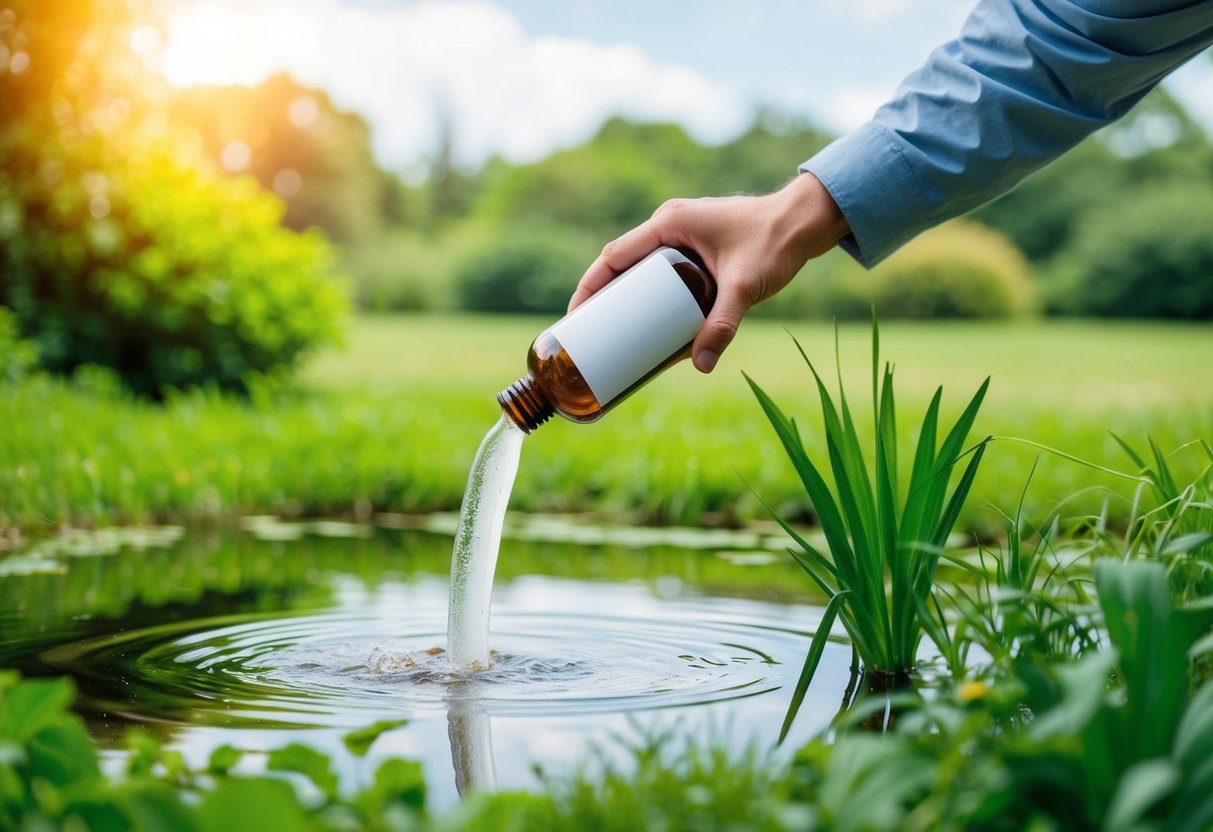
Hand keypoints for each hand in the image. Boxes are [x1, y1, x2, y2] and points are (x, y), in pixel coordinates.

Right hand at [568, 172, 849, 372]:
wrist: (805, 222)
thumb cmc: (774, 242)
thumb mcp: (744, 286)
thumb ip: (723, 324)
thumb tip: (701, 366)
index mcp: (669, 224)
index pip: (614, 256)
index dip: (590, 287)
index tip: (575, 317)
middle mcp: (670, 226)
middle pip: (622, 266)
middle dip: (603, 299)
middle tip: (589, 335)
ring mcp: (683, 237)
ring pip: (641, 271)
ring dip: (626, 299)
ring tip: (612, 335)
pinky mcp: (696, 249)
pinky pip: (662, 273)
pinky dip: (650, 296)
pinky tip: (650, 324)